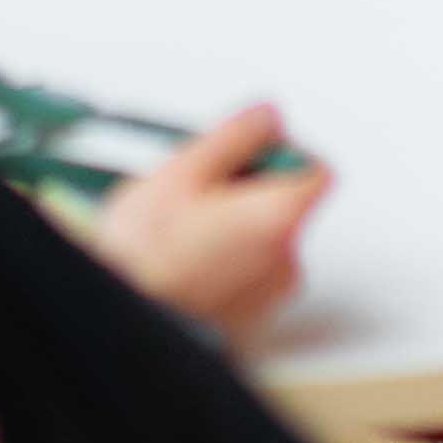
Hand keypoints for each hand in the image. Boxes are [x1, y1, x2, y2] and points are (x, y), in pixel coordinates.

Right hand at [72, 99, 325, 334]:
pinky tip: (182, 259)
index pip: (315, 169)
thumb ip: (235, 136)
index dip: (281, 151)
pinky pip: (249, 274)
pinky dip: (224, 261)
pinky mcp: (250, 321)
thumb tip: (268, 116)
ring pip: (263, 240)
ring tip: (178, 229)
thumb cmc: (148, 257)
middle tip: (193, 189)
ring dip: (230, 226)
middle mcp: (287, 261)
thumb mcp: (182, 172)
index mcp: (279, 219)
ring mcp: (270, 297)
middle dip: (245, 189)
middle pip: (285, 204)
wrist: (127, 326)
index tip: (244, 149)